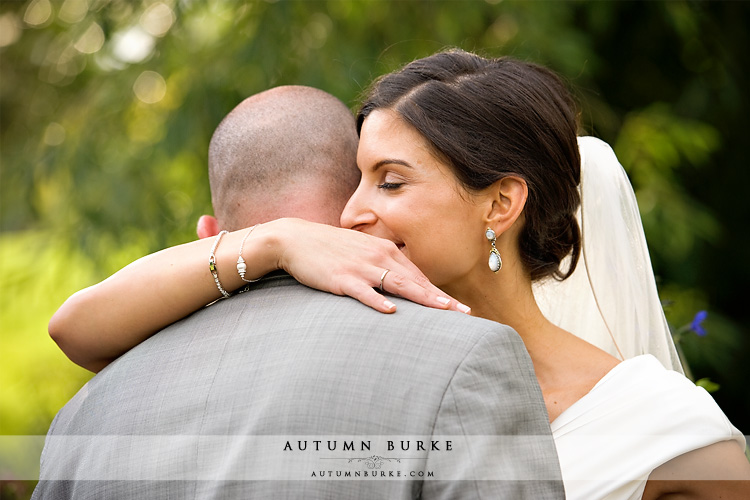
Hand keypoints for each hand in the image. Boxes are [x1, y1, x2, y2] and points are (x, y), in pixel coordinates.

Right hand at [270, 218, 470, 313]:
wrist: (296, 240)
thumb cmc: (330, 249)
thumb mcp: (361, 252)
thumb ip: (381, 265)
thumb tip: (400, 284)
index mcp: (385, 251)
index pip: (418, 275)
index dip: (439, 292)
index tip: (459, 308)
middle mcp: (378, 257)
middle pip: (415, 281)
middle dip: (440, 298)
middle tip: (463, 313)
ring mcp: (361, 268)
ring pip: (398, 284)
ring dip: (422, 298)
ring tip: (442, 310)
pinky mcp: (343, 278)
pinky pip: (364, 291)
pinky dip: (378, 301)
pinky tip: (391, 311)